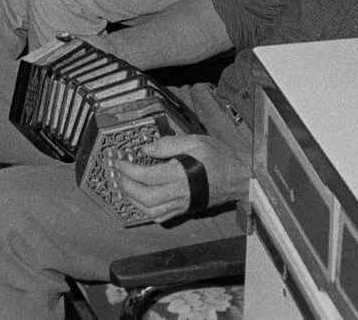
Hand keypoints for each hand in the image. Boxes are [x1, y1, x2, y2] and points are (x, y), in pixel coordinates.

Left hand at [115, 134, 249, 223]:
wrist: (239, 178)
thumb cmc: (219, 157)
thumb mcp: (195, 141)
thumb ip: (168, 144)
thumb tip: (146, 149)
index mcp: (180, 174)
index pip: (147, 176)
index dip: (129, 170)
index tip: (118, 162)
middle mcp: (179, 193)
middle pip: (145, 197)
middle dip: (127, 186)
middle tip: (119, 175)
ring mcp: (182, 204)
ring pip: (151, 211)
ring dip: (134, 200)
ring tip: (126, 186)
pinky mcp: (186, 210)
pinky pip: (162, 217)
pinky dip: (147, 211)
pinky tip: (142, 200)